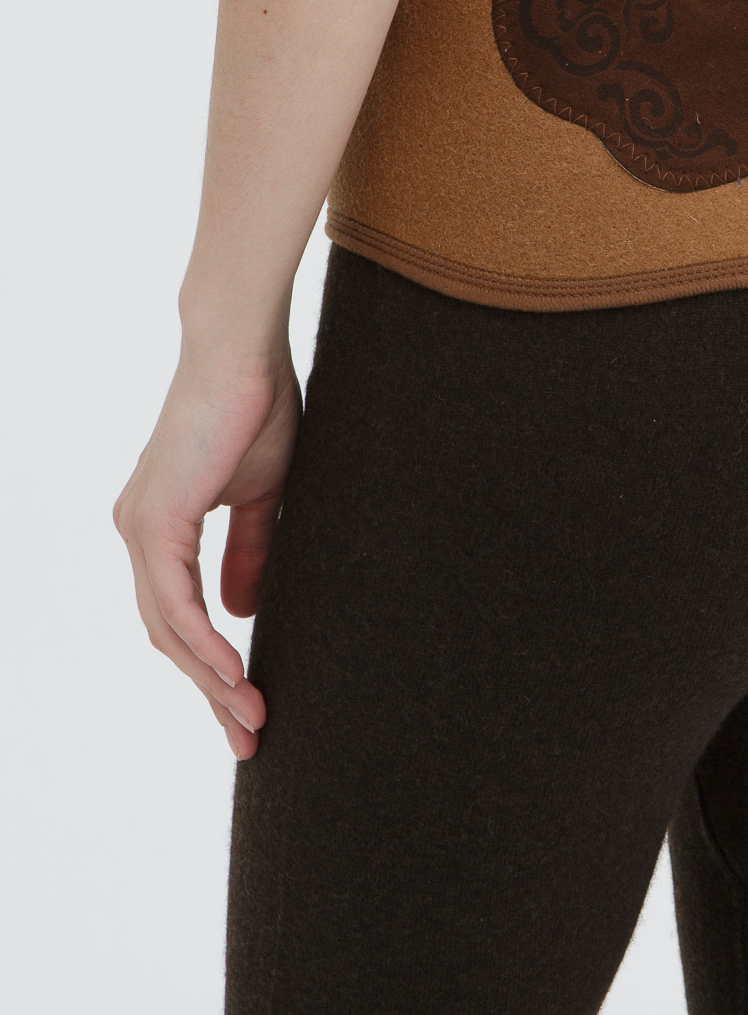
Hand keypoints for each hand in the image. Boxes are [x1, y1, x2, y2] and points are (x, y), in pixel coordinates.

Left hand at [113, 340, 300, 759]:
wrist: (242, 351)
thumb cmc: (257, 406)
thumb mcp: (264, 495)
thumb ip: (251, 551)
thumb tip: (243, 611)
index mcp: (160, 526)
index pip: (179, 615)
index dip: (212, 666)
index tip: (249, 707)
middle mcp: (139, 533)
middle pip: (169, 636)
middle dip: (211, 692)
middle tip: (251, 738)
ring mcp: (140, 529)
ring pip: (169, 630)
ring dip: (212, 682)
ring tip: (253, 720)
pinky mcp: (154, 522)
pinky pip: (175, 604)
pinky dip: (204, 645)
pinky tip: (235, 675)